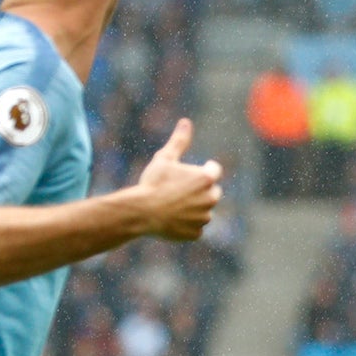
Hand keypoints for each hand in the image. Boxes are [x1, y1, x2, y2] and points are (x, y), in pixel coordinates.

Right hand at [132, 118, 222, 241]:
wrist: (141, 212)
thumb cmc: (152, 182)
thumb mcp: (165, 158)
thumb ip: (179, 141)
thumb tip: (186, 122)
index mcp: (206, 178)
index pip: (214, 170)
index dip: (202, 169)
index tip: (189, 173)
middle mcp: (210, 198)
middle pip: (212, 191)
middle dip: (199, 190)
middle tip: (178, 191)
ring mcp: (203, 218)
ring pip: (203, 210)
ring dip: (193, 208)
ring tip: (172, 205)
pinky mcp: (196, 233)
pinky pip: (195, 227)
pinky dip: (187, 224)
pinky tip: (171, 219)